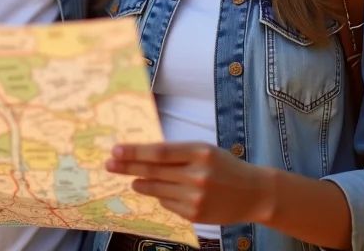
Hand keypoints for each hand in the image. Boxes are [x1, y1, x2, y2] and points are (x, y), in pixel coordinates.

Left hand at [106, 142, 273, 226]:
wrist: (254, 193)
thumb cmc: (225, 167)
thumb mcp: (204, 151)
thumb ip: (177, 153)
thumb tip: (142, 155)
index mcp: (200, 152)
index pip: (159, 152)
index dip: (134, 152)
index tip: (116, 150)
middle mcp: (197, 175)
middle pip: (153, 171)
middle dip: (127, 167)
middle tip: (110, 164)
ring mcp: (195, 197)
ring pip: (156, 189)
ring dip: (140, 184)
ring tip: (133, 180)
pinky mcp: (194, 214)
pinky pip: (167, 204)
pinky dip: (161, 197)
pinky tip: (164, 192)